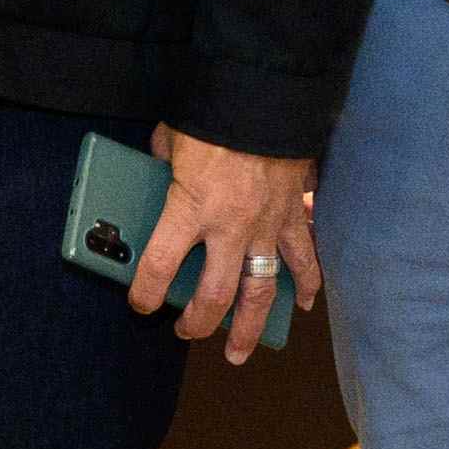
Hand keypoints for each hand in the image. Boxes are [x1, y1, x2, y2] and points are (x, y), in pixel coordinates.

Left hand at [131, 132, 316, 364]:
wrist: (268, 99)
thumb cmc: (216, 115)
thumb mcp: (174, 138)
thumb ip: (161, 160)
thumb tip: (155, 166)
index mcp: (190, 209)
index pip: (160, 266)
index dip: (146, 293)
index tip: (141, 305)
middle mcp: (229, 227)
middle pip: (215, 295)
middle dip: (199, 322)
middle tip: (187, 332)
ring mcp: (266, 226)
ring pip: (261, 290)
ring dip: (251, 325)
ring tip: (239, 350)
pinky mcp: (293, 215)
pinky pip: (304, 258)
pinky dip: (307, 282)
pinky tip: (305, 302)